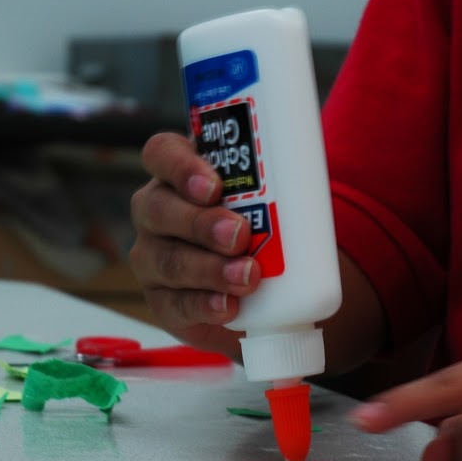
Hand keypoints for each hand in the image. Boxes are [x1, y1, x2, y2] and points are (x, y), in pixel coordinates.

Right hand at [128, 132, 260, 356]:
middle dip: (202, 223)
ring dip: (209, 268)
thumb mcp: (269, 199)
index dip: (181, 167)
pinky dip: (204, 305)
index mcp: (177, 175)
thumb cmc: (265, 230)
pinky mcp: (162, 303)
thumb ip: (277, 185)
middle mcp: (156, 213)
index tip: (214, 186)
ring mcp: (153, 259)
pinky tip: (228, 306)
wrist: (266, 294)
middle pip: (159, 209)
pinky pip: (175, 304)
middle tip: (240, 234)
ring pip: (168, 261)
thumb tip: (308, 183)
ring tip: (247, 276)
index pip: (161, 154)